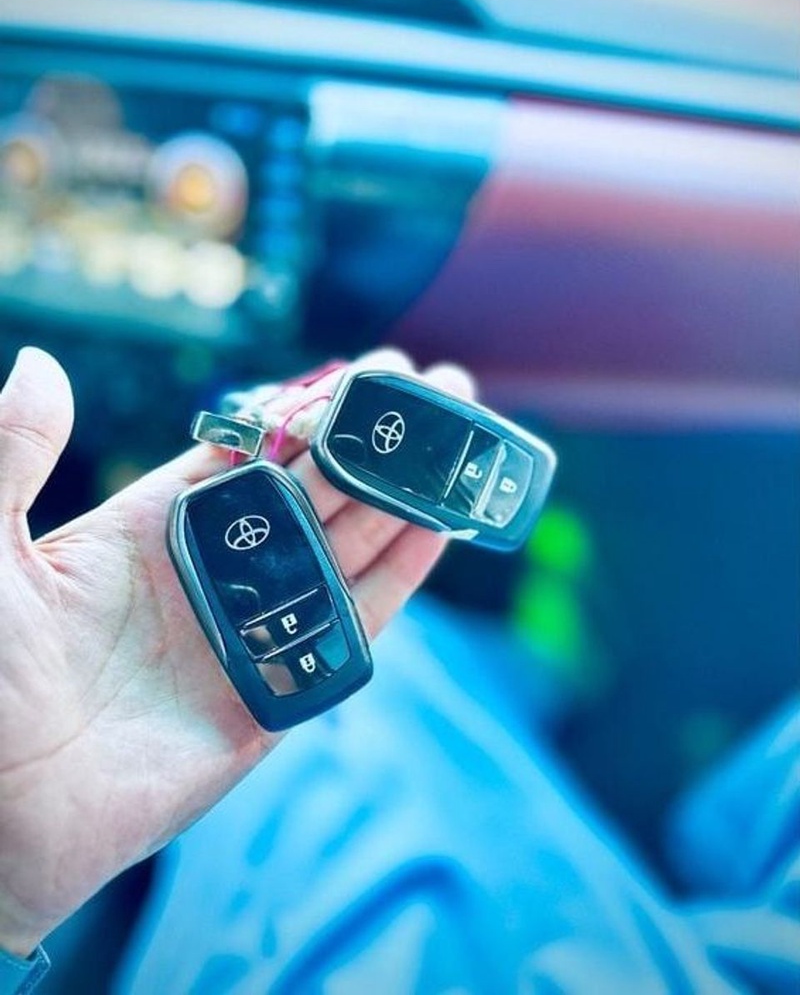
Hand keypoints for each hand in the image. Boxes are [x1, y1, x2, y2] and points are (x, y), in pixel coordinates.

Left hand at [0, 346, 472, 955]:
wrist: (0, 817)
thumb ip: (14, 454)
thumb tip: (40, 363)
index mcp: (152, 526)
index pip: (254, 451)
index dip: (312, 409)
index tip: (369, 371)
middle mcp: (215, 570)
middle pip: (318, 487)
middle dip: (379, 440)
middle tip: (441, 388)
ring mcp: (251, 629)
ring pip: (347, 546)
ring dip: (404, 496)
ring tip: (461, 447)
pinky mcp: (275, 692)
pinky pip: (348, 625)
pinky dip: (398, 577)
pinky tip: (439, 529)